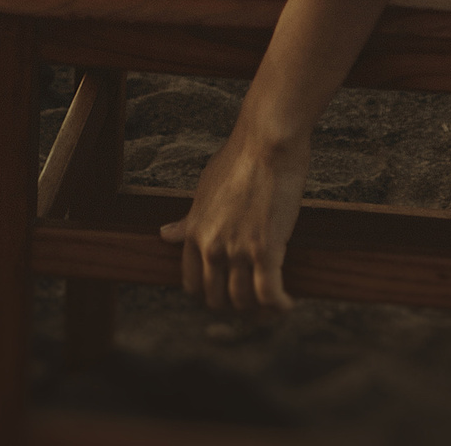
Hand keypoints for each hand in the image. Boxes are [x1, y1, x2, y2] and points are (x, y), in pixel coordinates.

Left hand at [159, 123, 308, 313]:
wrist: (268, 140)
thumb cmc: (239, 156)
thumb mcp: (205, 188)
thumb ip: (188, 218)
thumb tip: (164, 234)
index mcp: (194, 233)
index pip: (192, 285)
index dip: (209, 295)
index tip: (224, 294)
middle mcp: (211, 246)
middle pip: (217, 299)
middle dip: (233, 306)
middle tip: (251, 302)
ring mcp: (238, 250)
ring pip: (244, 300)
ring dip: (258, 309)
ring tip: (271, 303)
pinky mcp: (266, 248)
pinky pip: (269, 293)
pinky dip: (278, 305)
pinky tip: (286, 304)